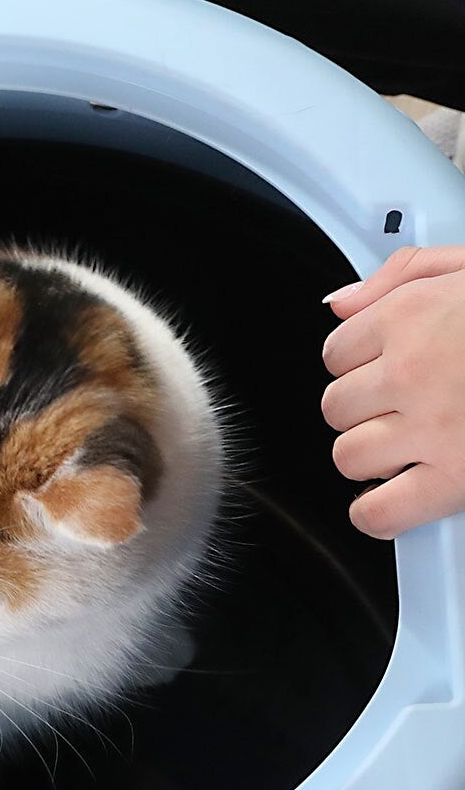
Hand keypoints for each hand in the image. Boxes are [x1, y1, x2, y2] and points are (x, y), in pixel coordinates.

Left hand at [322, 246, 464, 537]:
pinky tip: (393, 502)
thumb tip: (343, 304)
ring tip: (412, 447)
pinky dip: (378, 513)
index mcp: (413, 316)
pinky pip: (381, 510)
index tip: (384, 369)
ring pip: (350, 456)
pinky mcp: (457, 477)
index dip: (361, 364)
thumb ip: (405, 275)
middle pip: (337, 406)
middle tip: (405, 408)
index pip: (337, 351)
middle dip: (366, 410)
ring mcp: (432, 428)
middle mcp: (412, 372)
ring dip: (373, 456)